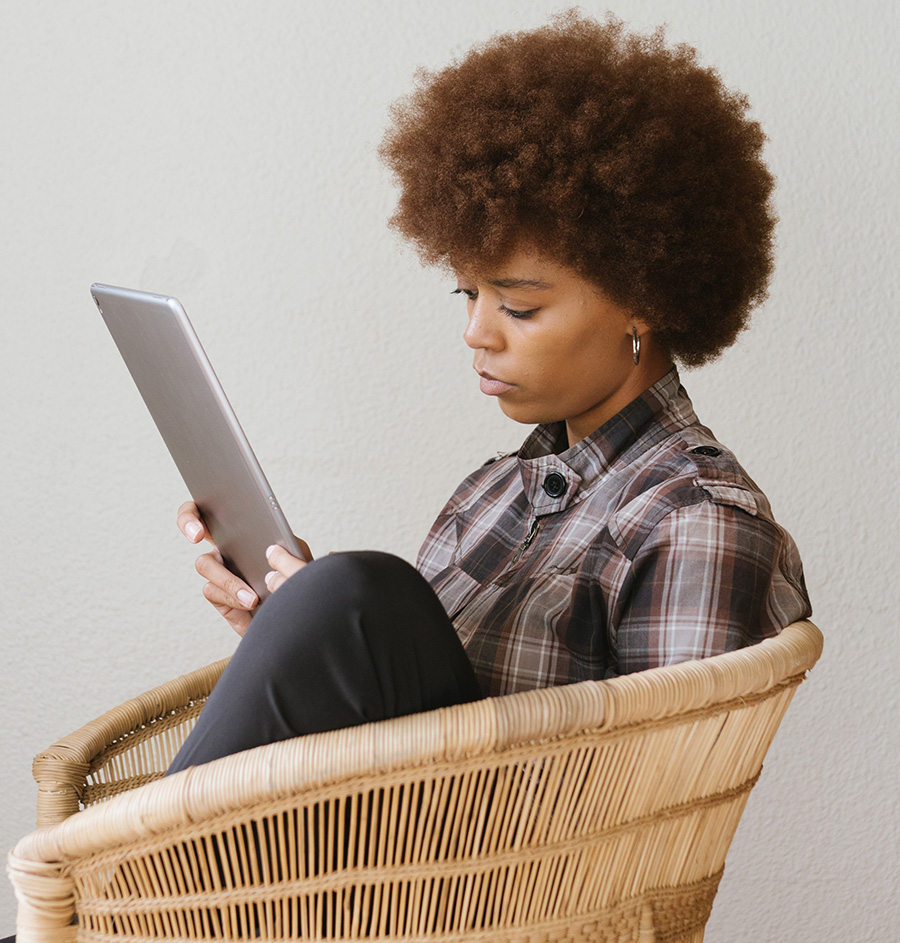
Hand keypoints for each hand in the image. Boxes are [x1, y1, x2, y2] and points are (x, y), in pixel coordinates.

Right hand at [176, 501, 310, 636]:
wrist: (292, 610)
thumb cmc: (293, 578)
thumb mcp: (296, 554)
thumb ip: (287, 545)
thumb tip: (272, 545)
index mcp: (241, 529)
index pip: (212, 506)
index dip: (197, 508)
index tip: (202, 520)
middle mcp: (223, 546)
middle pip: (192, 524)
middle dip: (188, 522)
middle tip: (197, 535)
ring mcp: (217, 570)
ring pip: (205, 564)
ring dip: (227, 579)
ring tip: (251, 596)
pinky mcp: (218, 595)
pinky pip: (214, 590)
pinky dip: (233, 596)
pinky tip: (250, 602)